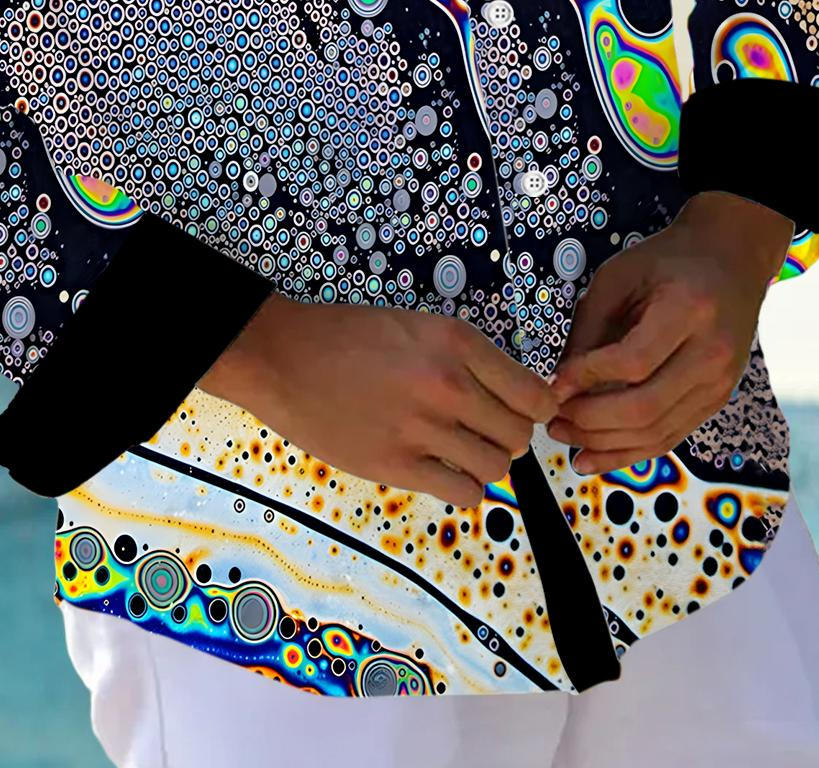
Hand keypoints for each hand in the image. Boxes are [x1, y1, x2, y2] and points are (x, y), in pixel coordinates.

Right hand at [198, 296, 558, 508]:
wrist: (284, 357)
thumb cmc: (348, 337)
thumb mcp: (419, 327)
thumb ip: (465, 359)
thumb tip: (511, 399)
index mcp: (457, 342)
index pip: (533, 396)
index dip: (534, 410)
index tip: (520, 413)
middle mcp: (447, 384)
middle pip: (519, 435)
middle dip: (506, 437)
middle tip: (481, 431)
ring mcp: (422, 427)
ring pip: (496, 467)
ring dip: (483, 463)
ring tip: (457, 450)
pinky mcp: (396, 465)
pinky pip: (463, 492)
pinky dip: (462, 486)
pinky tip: (440, 469)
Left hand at [545, 191, 793, 474]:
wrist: (729, 261)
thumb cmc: (669, 262)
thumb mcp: (618, 277)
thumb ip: (589, 328)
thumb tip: (562, 382)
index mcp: (688, 310)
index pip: (633, 361)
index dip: (588, 378)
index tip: (555, 382)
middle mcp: (712, 353)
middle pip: (645, 407)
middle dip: (590, 421)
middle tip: (552, 419)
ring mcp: (719, 383)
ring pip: (656, 432)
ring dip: (604, 444)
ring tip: (565, 437)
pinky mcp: (716, 401)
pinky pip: (669, 437)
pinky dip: (629, 452)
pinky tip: (594, 455)